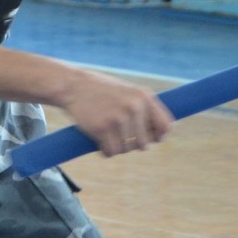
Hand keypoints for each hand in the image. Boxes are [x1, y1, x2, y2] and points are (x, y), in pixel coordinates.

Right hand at [57, 68, 173, 156]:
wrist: (72, 85)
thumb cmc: (102, 91)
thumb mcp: (127, 93)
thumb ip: (145, 110)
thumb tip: (161, 136)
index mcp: (144, 96)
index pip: (165, 126)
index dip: (158, 136)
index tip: (149, 137)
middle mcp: (134, 106)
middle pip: (144, 143)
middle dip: (132, 143)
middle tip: (118, 133)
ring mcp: (118, 118)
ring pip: (126, 149)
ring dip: (116, 147)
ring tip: (106, 132)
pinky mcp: (101, 128)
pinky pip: (111, 152)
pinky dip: (105, 150)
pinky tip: (98, 138)